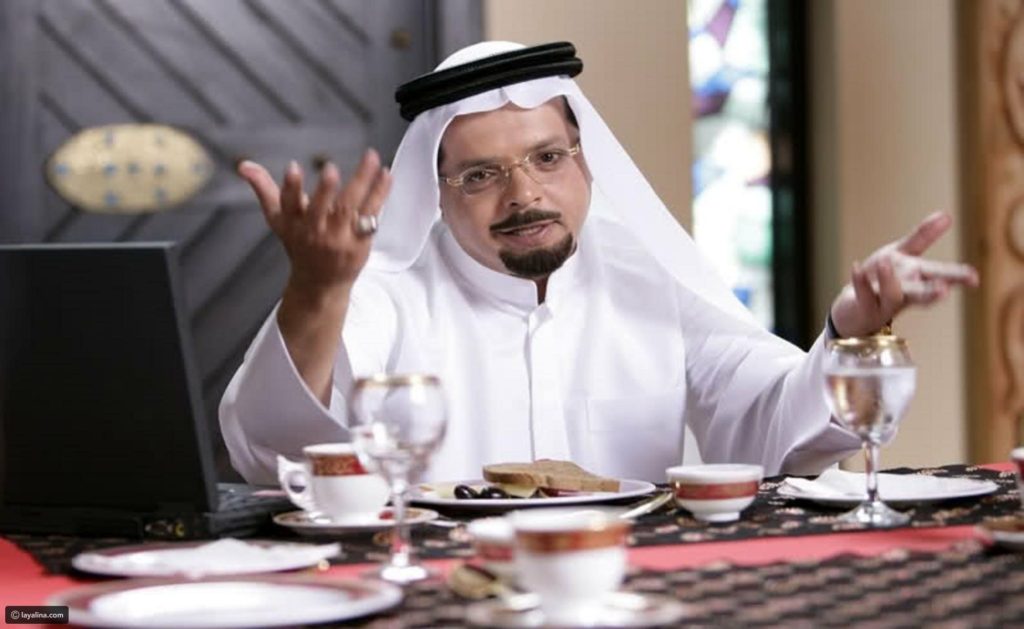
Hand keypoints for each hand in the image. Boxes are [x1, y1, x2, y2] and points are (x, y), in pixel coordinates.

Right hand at [237, 149, 391, 296]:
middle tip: (330, 169)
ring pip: (352, 207)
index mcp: (294, 224)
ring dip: (362, 182)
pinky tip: (387, 174)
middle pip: (321, 209)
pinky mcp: (360, 243)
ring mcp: (340, 238)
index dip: (291, 186)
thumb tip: (243, 165)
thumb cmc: (299, 245)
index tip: (293, 167)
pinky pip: (372, 214)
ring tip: (372, 157)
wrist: (320, 285)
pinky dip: (380, 194)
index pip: (289, 204)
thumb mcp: (278, 219)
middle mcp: (316, 232)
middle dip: (324, 190)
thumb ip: (263, 189)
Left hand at [829, 211, 978, 337]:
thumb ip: (923, 237)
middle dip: (932, 292)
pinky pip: (862, 296)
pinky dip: (860, 282)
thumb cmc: (881, 280)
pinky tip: (856, 268)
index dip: (956, 277)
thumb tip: (947, 215)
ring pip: (891, 296)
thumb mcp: (902, 255)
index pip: (939, 277)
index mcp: (917, 279)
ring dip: (890, 282)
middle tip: (944, 289)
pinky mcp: (862, 309)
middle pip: (920, 294)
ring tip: (886, 262)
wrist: (852, 311)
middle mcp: (903, 294)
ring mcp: (883, 304)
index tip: (974, 278)